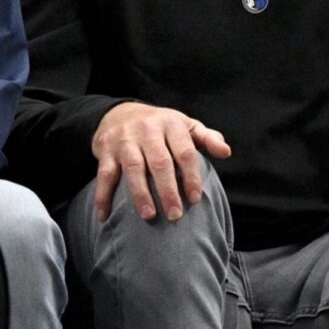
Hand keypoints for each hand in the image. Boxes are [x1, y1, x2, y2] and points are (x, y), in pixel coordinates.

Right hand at [90, 102, 230, 222]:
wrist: (119, 112)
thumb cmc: (160, 126)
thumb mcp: (185, 126)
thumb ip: (206, 138)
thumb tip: (226, 152)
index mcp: (171, 124)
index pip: (184, 151)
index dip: (190, 175)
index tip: (195, 198)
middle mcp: (147, 130)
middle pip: (159, 161)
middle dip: (168, 190)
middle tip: (175, 215)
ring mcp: (125, 139)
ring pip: (133, 167)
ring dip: (140, 193)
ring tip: (149, 216)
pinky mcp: (106, 150)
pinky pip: (104, 173)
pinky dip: (103, 195)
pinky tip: (104, 215)